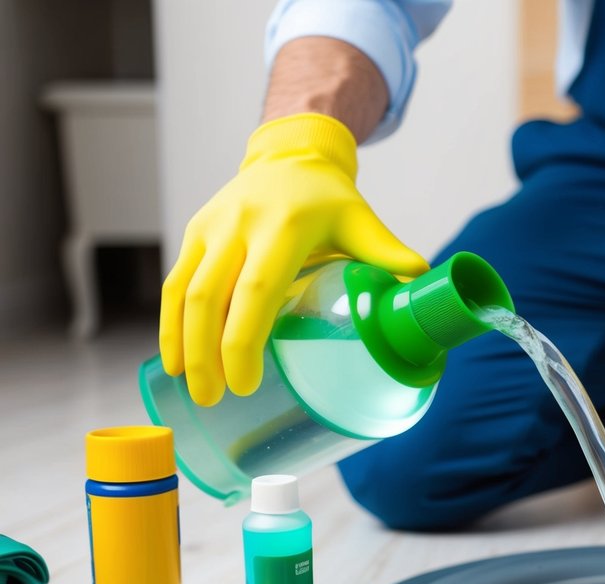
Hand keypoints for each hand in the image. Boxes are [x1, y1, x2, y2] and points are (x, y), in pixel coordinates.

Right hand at [159, 113, 427, 405]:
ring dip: (184, 345)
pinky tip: (174, 360)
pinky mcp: (195, 232)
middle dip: (207, 354)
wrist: (290, 154)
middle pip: (209, 297)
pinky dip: (172, 324)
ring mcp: (211, 227)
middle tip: (215, 398)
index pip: (256, 289)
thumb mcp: (361, 220)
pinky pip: (175, 283)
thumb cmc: (329, 198)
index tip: (245, 383)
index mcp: (284, 226)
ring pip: (184, 292)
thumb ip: (387, 253)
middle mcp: (239, 224)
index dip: (244, 339)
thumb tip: (423, 286)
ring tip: (196, 391)